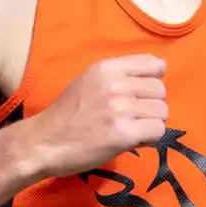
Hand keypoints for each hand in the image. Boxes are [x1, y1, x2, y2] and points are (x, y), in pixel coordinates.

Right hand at [22, 55, 167, 178]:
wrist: (43, 142)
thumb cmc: (65, 115)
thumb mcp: (88, 81)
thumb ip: (116, 77)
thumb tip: (152, 79)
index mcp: (107, 67)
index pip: (154, 64)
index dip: (154, 80)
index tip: (143, 94)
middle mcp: (115, 84)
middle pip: (160, 90)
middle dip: (152, 106)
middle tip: (134, 118)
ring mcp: (120, 108)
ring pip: (162, 111)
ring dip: (151, 123)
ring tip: (132, 130)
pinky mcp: (123, 133)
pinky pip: (158, 131)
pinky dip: (149, 138)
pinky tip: (133, 141)